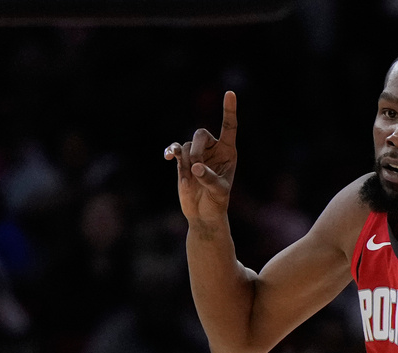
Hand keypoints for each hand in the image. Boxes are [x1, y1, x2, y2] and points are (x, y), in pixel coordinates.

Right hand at [164, 91, 238, 226]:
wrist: (203, 214)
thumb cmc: (217, 202)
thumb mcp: (219, 192)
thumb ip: (209, 178)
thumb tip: (195, 166)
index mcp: (228, 152)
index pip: (229, 126)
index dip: (229, 110)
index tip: (229, 92)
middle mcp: (213, 149)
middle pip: (200, 134)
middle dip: (196, 149)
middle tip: (195, 166)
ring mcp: (197, 154)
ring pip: (186, 145)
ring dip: (186, 160)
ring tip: (189, 179)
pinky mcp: (183, 161)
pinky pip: (175, 149)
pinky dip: (171, 152)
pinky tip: (168, 157)